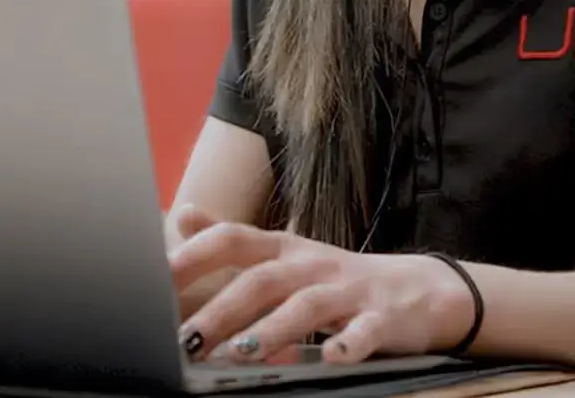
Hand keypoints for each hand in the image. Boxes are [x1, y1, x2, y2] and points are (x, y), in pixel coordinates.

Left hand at [168, 223, 475, 363]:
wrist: (420, 289)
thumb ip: (235, 240)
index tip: (154, 281)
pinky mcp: (383, 318)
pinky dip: (348, 345)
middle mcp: (313, 264)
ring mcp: (350, 289)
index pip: (234, 241)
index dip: (194, 256)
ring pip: (308, 305)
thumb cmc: (340, 279)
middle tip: (183, 340)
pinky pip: (365, 332)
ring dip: (272, 329)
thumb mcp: (287, 254)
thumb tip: (183, 216)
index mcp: (286, 249)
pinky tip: (331, 358)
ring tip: (238, 355)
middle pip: (262, 279)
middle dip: (221, 309)